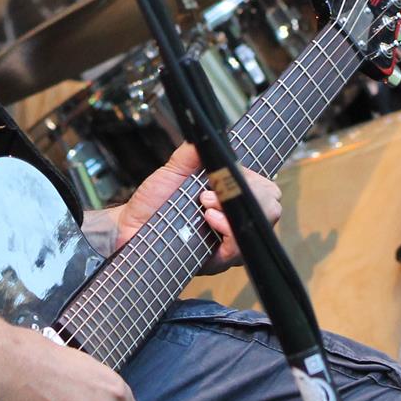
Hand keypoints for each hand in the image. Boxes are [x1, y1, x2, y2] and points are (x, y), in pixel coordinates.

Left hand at [114, 143, 282, 274]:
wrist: (130, 227)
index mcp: (231, 196)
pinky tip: (210, 221)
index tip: (225, 178)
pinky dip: (228, 234)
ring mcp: (228, 243)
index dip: (254, 183)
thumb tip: (204, 138)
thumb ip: (190, 155)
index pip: (266, 190)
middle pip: (270, 209)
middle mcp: (235, 220)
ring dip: (235, 215)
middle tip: (209, 195)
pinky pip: (238, 253)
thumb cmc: (154, 201)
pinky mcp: (216, 262)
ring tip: (206, 208)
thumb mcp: (172, 172)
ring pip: (258, 231)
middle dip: (249, 197)